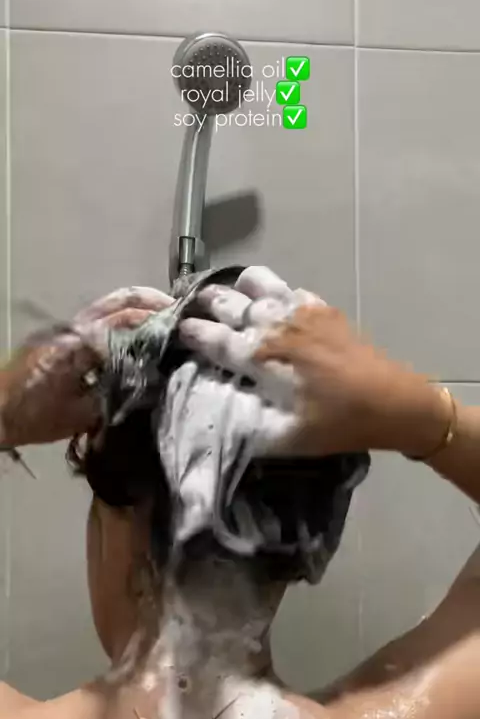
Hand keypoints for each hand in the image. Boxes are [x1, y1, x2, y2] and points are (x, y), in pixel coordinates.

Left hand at [0, 287, 172, 447]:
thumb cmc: (35, 416)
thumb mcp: (82, 414)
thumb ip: (117, 394)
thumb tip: (150, 382)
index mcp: (80, 343)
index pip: (126, 322)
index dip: (156, 321)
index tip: (181, 325)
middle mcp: (74, 328)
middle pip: (118, 301)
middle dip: (149, 301)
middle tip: (176, 309)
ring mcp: (64, 328)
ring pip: (106, 306)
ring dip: (135, 307)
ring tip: (162, 317)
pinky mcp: (60, 336)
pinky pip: (96, 319)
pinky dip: (120, 318)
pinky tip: (135, 333)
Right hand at [180, 266, 449, 456]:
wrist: (393, 402)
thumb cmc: (337, 423)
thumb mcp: (284, 436)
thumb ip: (242, 422)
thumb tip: (210, 409)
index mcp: (260, 356)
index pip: (212, 337)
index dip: (190, 331)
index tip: (175, 329)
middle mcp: (275, 325)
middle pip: (228, 301)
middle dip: (206, 303)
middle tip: (192, 309)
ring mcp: (301, 311)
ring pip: (258, 282)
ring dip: (237, 288)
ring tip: (230, 299)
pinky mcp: (323, 308)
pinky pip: (288, 288)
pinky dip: (272, 291)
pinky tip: (273, 305)